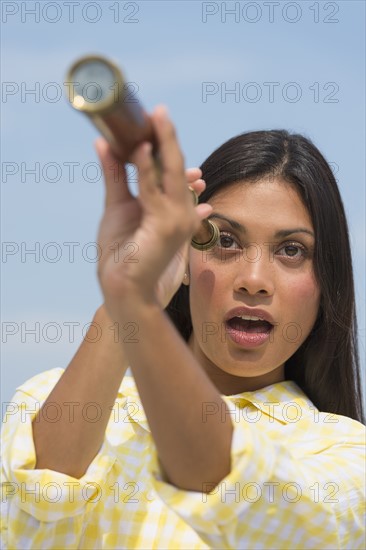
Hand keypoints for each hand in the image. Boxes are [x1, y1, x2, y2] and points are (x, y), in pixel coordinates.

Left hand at [95, 106, 211, 321]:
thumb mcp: (118, 207)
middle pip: (175, 166)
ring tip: (153, 120)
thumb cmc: (122, 252)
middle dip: (167, 137)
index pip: (172, 167)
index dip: (164, 142)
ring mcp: (178, 219)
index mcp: (171, 204)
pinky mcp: (168, 227)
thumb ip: (116, 175)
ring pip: (172, 174)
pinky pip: (155, 191)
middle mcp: (180, 209)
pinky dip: (147, 170)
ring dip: (162, 145)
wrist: (126, 289)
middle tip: (158, 111)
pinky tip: (140, 148)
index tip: (155, 119)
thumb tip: (104, 143)